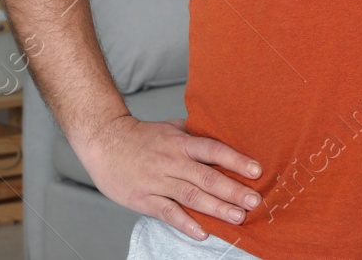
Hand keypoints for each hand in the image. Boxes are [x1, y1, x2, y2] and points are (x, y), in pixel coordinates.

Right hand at [76, 115, 263, 239]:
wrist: (104, 142)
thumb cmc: (141, 136)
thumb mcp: (171, 127)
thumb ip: (195, 134)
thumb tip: (224, 133)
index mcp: (181, 143)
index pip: (213, 150)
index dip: (236, 160)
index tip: (257, 170)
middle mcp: (172, 162)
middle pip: (207, 177)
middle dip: (233, 190)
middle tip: (254, 201)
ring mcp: (158, 181)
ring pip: (191, 196)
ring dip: (216, 208)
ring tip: (238, 217)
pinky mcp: (145, 199)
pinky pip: (168, 212)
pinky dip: (185, 223)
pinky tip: (202, 232)